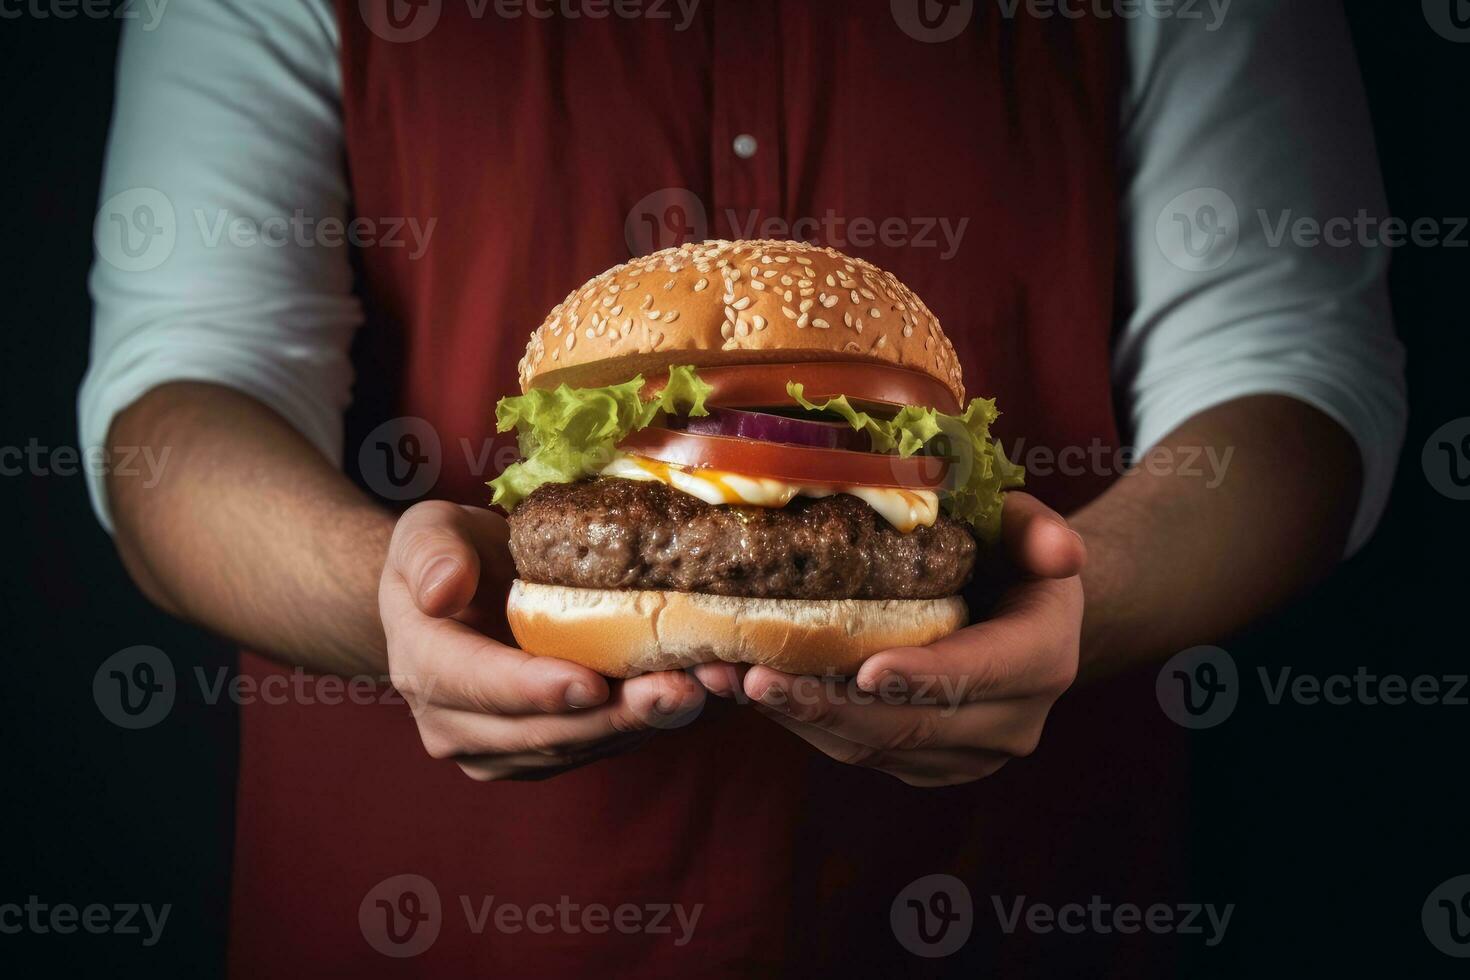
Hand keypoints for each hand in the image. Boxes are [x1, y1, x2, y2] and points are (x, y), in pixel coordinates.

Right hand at [380, 501, 706, 780]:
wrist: (458, 594)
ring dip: (640, 725)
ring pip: (575, 748)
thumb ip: (431, 554)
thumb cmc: (448, 554)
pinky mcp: (541, 753)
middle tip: (677, 690)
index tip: (591, 684)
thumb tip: (442, 591)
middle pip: (539, 731)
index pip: (478, 684)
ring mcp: (498, 748)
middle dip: (612, 716)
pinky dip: (644, 726)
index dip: (535, 689)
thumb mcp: (426, 530)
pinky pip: (595, 747)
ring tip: (698, 692)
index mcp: (423, 665)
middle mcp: (455, 725)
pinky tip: (691, 697)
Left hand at [706, 492, 1084, 787]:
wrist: (1022, 618)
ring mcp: (968, 754)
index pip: (979, 673)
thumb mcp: (1026, 529)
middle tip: (758, 676)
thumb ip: (1036, 530)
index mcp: (1043, 659)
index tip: (864, 668)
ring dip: (800, 718)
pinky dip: (805, 725)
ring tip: (730, 680)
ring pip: (875, 748)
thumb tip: (1064, 551)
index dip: (924, 674)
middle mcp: (1012, 722)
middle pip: (912, 723)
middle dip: (828, 704)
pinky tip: (752, 692)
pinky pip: (860, 754)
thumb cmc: (1012, 557)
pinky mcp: (927, 765)